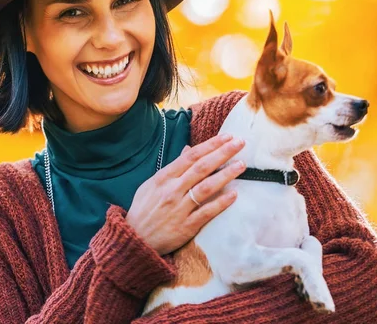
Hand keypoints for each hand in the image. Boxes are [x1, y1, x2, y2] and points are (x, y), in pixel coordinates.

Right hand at [125, 134, 245, 254]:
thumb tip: (189, 150)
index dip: (210, 145)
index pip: (191, 156)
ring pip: (206, 187)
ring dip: (225, 175)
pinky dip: (220, 203)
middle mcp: (172, 190)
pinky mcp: (186, 227)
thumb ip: (173, 168)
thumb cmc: (144, 209)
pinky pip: (206, 212)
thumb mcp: (153, 183)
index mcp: (164, 177)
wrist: (134, 239)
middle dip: (222, 153)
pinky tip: (234, 194)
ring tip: (241, 165)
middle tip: (240, 142)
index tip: (227, 136)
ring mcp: (179, 208)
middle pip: (201, 167)